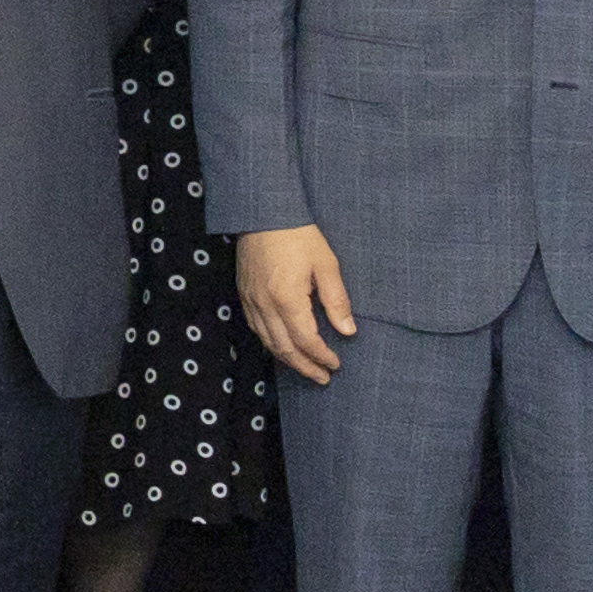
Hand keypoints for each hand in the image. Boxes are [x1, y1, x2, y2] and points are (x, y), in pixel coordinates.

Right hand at [236, 225, 353, 381]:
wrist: (263, 213)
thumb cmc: (298, 235)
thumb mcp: (326, 264)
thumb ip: (336, 300)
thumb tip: (348, 330)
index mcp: (287, 298)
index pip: (306, 340)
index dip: (322, 356)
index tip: (336, 365)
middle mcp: (265, 305)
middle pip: (284, 348)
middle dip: (305, 366)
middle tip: (322, 378)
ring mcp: (251, 301)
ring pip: (268, 342)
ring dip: (288, 359)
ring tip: (305, 368)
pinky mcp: (244, 295)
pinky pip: (256, 329)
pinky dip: (271, 344)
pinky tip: (283, 347)